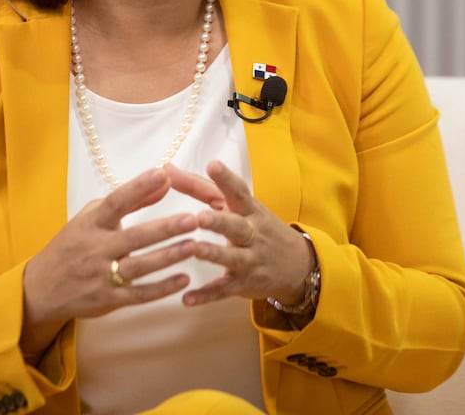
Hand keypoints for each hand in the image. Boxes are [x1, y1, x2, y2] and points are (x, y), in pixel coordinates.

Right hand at [19, 167, 200, 356]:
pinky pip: (139, 295)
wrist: (43, 287)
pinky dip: (162, 289)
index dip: (138, 188)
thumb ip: (131, 201)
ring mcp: (102, 276)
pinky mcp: (108, 300)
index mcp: (91, 224)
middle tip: (192, 219)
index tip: (162, 175)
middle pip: (134, 237)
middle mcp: (96, 249)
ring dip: (168, 257)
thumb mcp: (93, 217)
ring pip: (140, 267)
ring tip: (194, 246)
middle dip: (164, 229)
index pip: (116, 202)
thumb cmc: (73, 245)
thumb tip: (164, 182)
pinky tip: (184, 279)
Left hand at [167, 160, 315, 308]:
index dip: (226, 179)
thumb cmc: (258, 228)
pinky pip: (223, 291)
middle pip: (236, 226)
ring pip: (231, 258)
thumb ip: (201, 188)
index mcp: (250, 210)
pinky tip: (187, 298)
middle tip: (201, 216)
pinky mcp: (244, 284)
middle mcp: (253, 234)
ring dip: (213, 254)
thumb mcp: (238, 206)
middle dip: (219, 221)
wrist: (297, 265)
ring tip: (194, 249)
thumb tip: (167, 169)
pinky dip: (206, 295)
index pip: (239, 192)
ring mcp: (250, 260)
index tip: (213, 165)